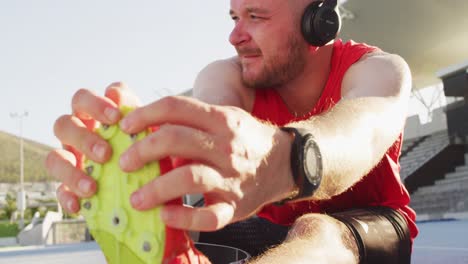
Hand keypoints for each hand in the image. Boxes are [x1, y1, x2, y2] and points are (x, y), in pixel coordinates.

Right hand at [45, 82, 139, 213]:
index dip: (94, 104)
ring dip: (71, 171)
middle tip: (106, 153)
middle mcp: (78, 135)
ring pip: (54, 157)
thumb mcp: (149, 130)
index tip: (116, 117)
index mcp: (93, 116)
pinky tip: (79, 205)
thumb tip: (122, 98)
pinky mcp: (70, 186)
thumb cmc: (150, 147)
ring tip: (92, 186)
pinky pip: (59, 191)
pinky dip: (67, 197)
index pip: (82, 99)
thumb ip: (137, 112)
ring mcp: (71, 160)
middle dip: (83, 139)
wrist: (157, 180)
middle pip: (63, 125)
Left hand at [119, 96, 294, 230]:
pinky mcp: (235, 206)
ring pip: (189, 178)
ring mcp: (232, 177)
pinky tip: (166, 216)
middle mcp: (226, 146)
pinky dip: (183, 218)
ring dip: (156, 189)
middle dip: (142, 151)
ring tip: (137, 198)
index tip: (125, 127)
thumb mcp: (224, 118)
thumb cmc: (244, 140)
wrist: (284, 163)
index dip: (144, 114)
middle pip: (176, 139)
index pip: (176, 107)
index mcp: (221, 119)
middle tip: (124, 163)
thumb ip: (191, 118)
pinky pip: (209, 216)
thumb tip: (144, 122)